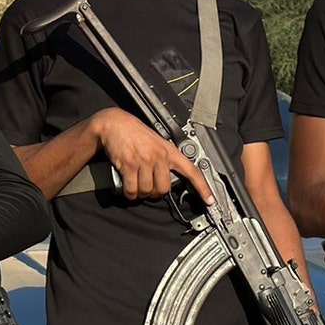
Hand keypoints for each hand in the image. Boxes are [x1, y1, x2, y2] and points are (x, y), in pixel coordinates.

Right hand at [89, 108, 215, 204]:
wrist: (115, 124)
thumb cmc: (134, 133)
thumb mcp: (156, 142)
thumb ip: (164, 159)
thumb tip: (167, 178)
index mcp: (169, 151)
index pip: (192, 171)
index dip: (202, 187)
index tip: (209, 200)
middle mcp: (159, 156)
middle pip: (164, 188)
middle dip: (155, 193)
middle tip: (148, 188)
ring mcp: (145, 160)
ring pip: (147, 190)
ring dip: (140, 193)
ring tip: (135, 186)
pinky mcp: (130, 164)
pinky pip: (132, 189)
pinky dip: (129, 193)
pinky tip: (127, 189)